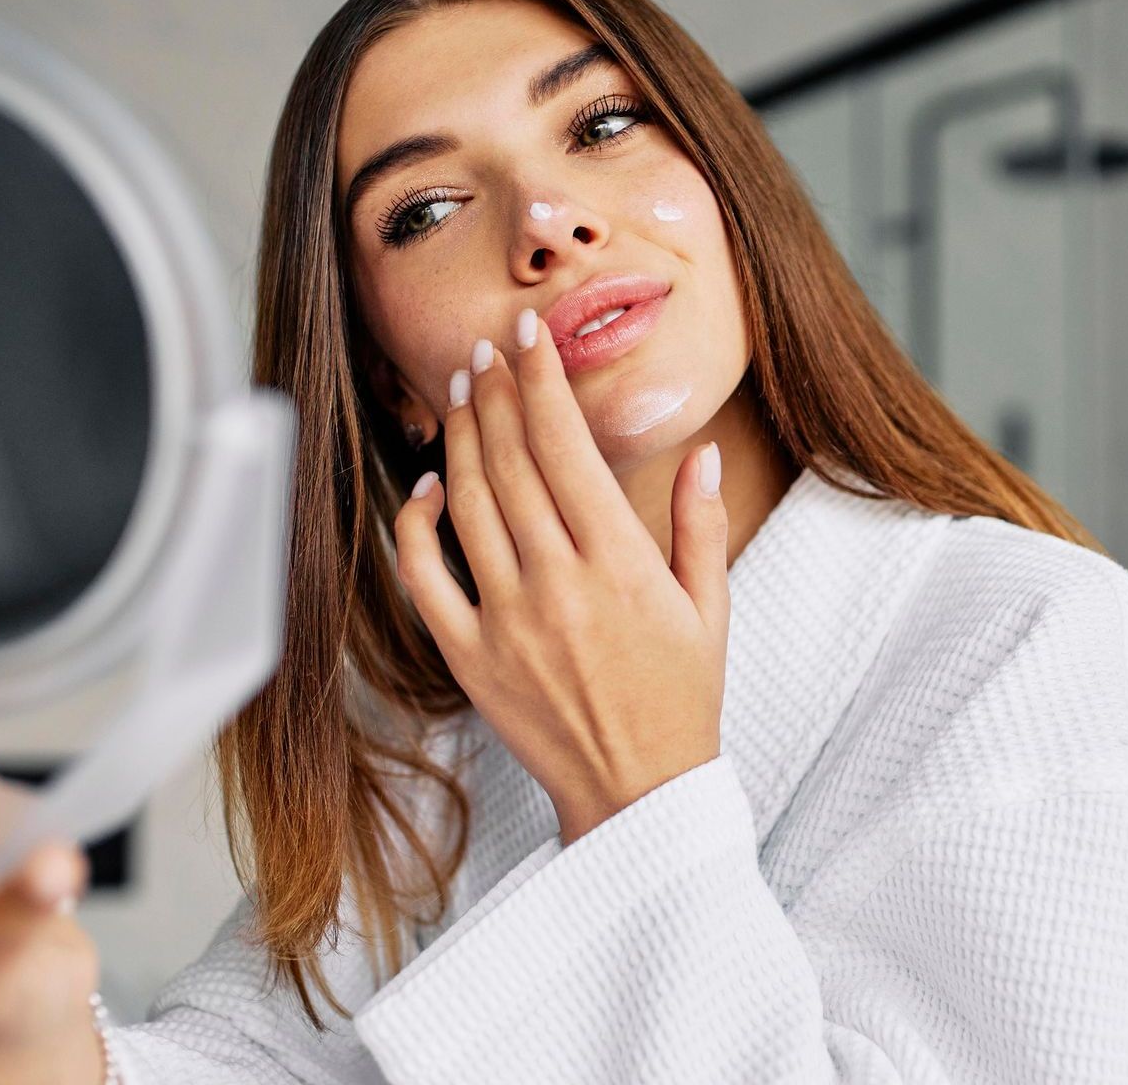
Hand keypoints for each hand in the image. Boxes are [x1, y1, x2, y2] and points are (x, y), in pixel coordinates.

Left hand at [392, 308, 730, 843]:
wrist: (638, 793)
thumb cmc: (680, 699)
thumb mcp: (710, 609)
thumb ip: (700, 525)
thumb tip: (698, 450)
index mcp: (620, 563)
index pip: (566, 444)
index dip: (541, 378)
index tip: (530, 334)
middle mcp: (558, 582)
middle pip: (510, 460)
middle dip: (494, 390)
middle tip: (485, 346)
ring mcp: (506, 619)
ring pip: (467, 504)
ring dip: (458, 437)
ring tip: (459, 390)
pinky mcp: (469, 657)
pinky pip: (426, 577)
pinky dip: (418, 525)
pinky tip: (427, 487)